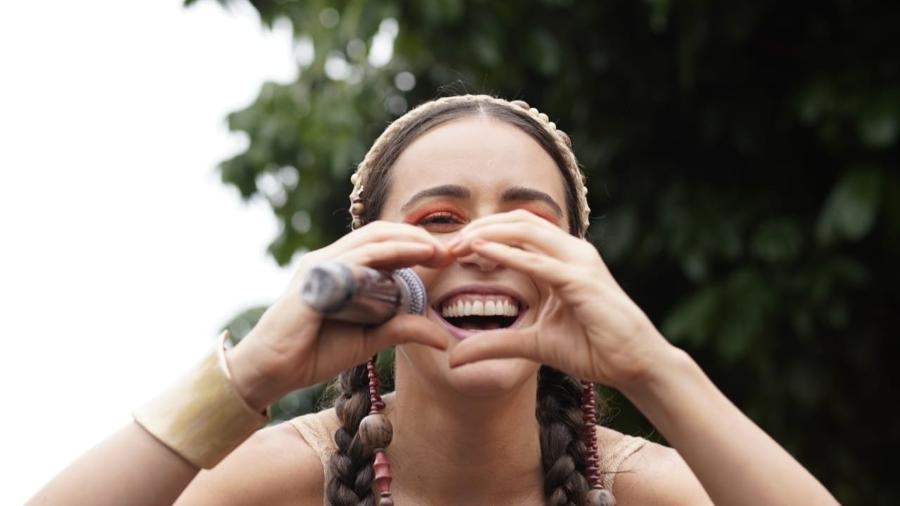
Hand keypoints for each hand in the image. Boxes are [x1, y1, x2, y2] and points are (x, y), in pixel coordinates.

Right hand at [227, 222, 453, 409]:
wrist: (271, 370)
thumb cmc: (315, 352)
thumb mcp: (370, 339)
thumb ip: (402, 329)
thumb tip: (442, 337)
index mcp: (342, 268)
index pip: (383, 244)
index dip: (417, 244)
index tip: (449, 255)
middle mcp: (332, 259)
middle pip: (380, 233)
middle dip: (418, 236)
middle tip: (451, 248)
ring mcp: (322, 265)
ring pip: (372, 239)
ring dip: (409, 240)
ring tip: (438, 249)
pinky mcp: (316, 278)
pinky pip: (356, 258)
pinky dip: (388, 254)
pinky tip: (413, 257)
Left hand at [446, 210, 674, 388]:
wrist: (635, 364)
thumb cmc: (593, 348)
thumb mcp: (533, 344)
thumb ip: (495, 343)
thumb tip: (454, 358)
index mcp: (561, 258)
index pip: (517, 230)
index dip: (483, 233)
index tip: (451, 249)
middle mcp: (571, 251)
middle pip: (518, 221)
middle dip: (480, 226)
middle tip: (448, 244)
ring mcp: (579, 262)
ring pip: (527, 231)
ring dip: (489, 233)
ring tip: (458, 244)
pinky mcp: (581, 281)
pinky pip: (539, 261)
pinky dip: (509, 253)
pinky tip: (482, 252)